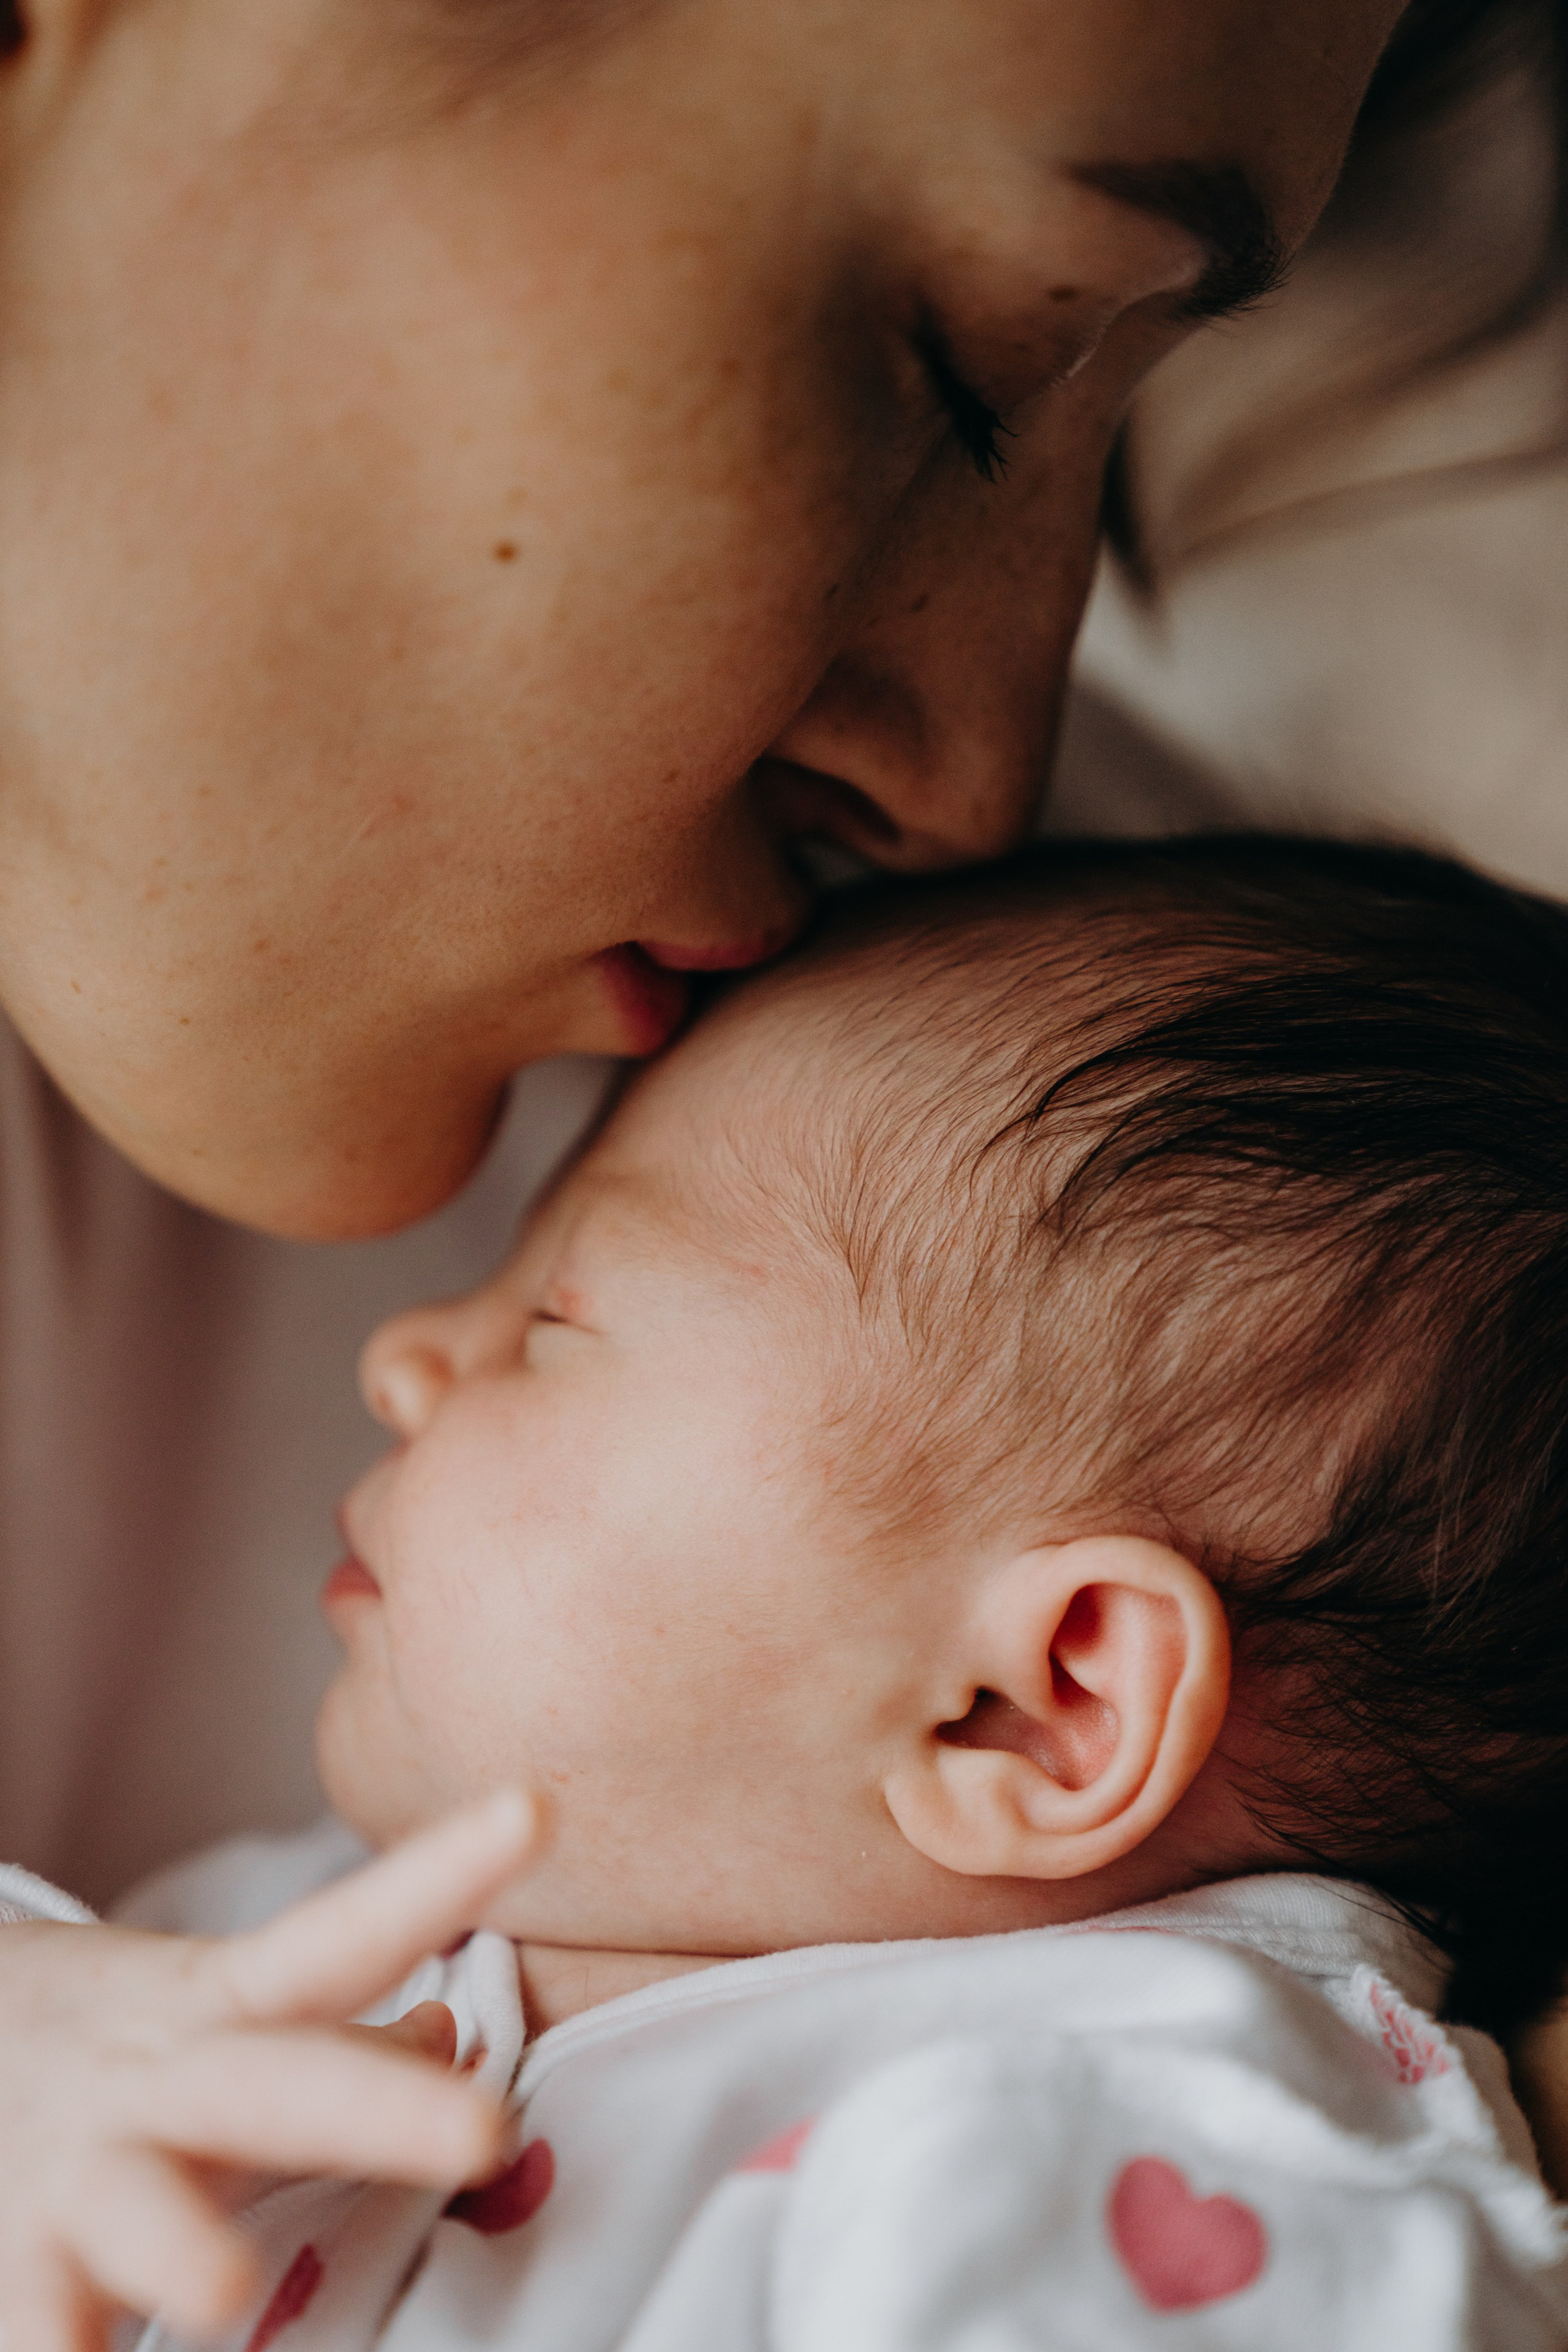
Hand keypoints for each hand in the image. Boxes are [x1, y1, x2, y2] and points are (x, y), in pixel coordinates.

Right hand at [0, 1790, 539, 2351]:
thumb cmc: (114, 2055)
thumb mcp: (215, 2016)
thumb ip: (337, 2035)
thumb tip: (451, 2037)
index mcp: (219, 2009)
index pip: (348, 1931)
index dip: (440, 1874)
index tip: (532, 1810)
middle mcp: (157, 2082)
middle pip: (278, 2085)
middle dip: (379, 2108)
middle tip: (481, 2134)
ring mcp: (74, 2177)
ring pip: (133, 2214)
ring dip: (180, 2251)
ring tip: (221, 2290)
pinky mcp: (9, 2266)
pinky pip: (36, 2325)